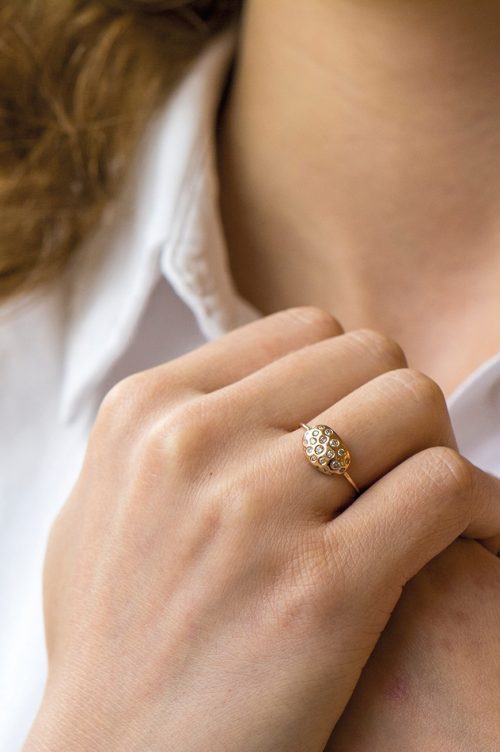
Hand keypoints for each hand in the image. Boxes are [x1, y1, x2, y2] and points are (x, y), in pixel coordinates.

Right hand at [23, 308, 499, 751]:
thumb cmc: (117, 636)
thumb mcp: (101, 506)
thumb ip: (165, 432)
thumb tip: (248, 381)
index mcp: (145, 410)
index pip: (305, 330)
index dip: (343, 375)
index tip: (348, 424)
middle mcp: (193, 443)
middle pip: (369, 355)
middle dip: (390, 407)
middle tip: (387, 467)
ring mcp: (255, 512)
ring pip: (414, 404)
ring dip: (430, 451)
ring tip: (414, 505)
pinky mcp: (323, 590)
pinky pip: (444, 488)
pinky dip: (466, 510)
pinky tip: (444, 547)